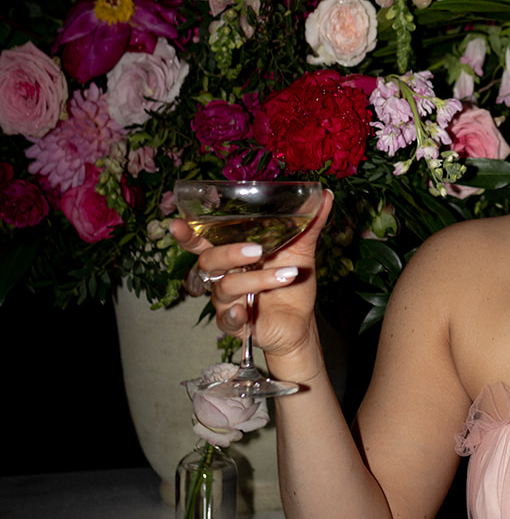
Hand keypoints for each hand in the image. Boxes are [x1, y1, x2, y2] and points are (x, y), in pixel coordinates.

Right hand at [170, 190, 333, 369]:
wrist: (303, 322)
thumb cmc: (292, 281)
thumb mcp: (302, 249)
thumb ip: (310, 223)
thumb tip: (325, 194)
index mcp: (233, 254)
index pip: (202, 241)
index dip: (187, 234)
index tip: (176, 224)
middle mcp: (224, 275)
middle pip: (208, 261)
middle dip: (229, 253)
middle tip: (257, 250)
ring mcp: (227, 300)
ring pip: (226, 286)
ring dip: (256, 280)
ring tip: (287, 274)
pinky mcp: (235, 324)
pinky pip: (226, 319)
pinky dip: (234, 314)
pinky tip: (245, 310)